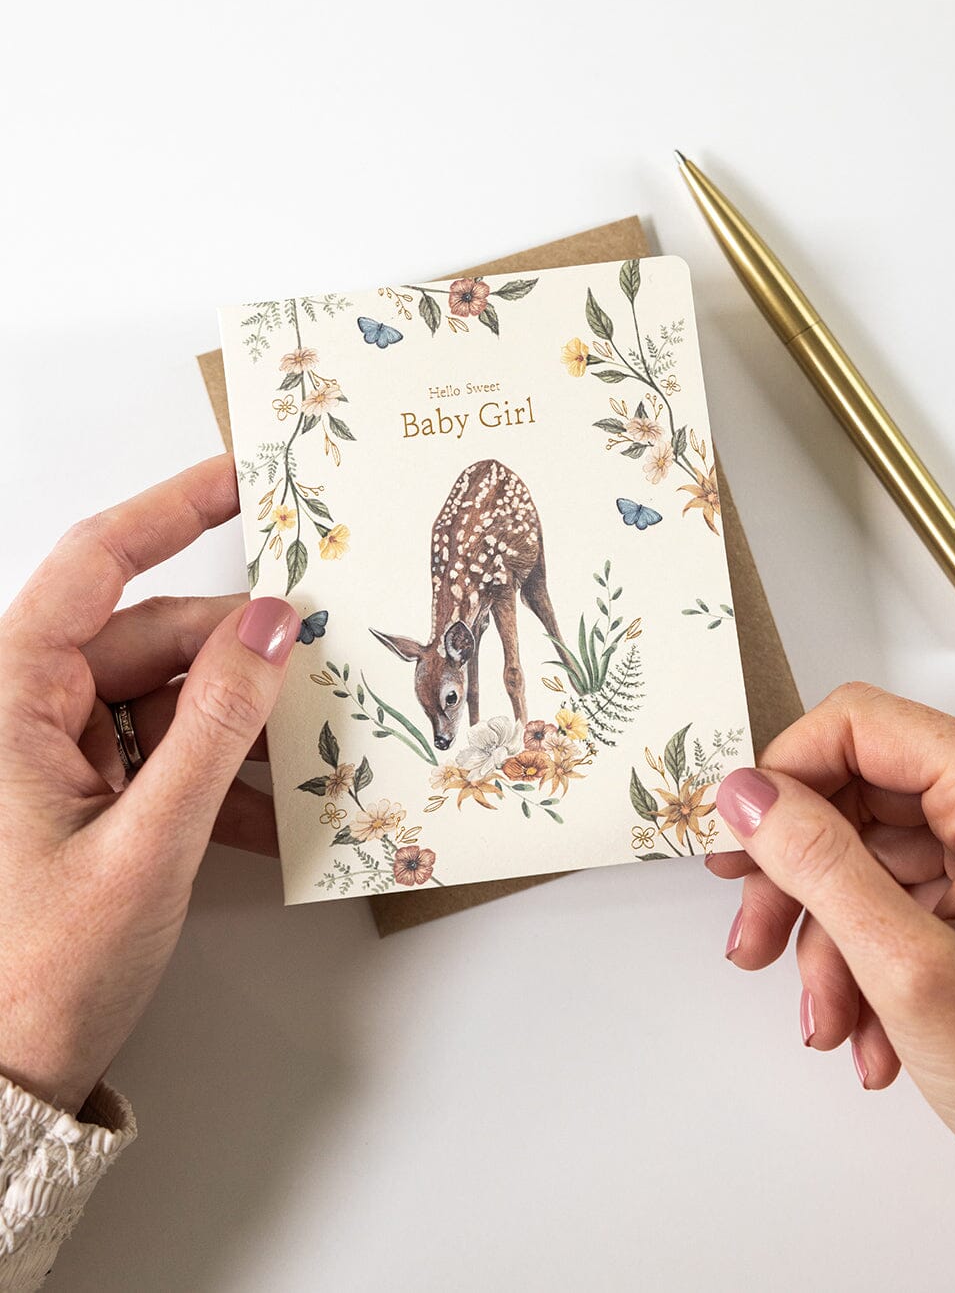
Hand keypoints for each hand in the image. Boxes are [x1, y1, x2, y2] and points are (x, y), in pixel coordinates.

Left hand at [0, 455, 299, 1113]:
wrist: (1, 1081)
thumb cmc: (41, 971)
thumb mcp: (149, 841)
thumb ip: (216, 726)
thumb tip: (271, 625)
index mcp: (11, 699)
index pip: (94, 565)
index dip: (171, 509)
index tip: (244, 478)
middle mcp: (27, 711)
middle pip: (150, 637)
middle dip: (237, 654)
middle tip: (318, 666)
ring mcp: (55, 754)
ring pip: (166, 698)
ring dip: (235, 728)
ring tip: (302, 757)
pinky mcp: (81, 794)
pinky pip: (161, 754)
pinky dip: (216, 777)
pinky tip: (265, 816)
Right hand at [709, 683, 954, 1171]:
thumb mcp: (910, 969)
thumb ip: (820, 867)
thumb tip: (748, 795)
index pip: (861, 726)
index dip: (788, 774)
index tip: (742, 835)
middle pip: (854, 798)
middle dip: (796, 881)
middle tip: (755, 936)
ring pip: (863, 863)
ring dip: (826, 944)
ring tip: (828, 1020)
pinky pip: (893, 908)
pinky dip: (863, 968)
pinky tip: (869, 1033)